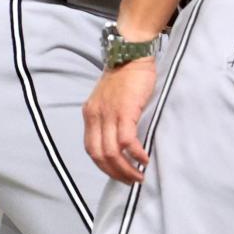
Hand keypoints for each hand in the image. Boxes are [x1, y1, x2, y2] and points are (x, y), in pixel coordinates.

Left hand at [83, 58, 156, 184]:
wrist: (132, 52)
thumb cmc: (125, 74)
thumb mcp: (109, 98)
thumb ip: (109, 117)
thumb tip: (120, 142)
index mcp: (90, 113)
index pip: (91, 149)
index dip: (104, 166)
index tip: (117, 174)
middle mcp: (95, 115)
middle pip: (99, 155)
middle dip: (114, 173)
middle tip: (130, 180)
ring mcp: (109, 114)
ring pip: (112, 152)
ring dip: (125, 169)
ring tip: (138, 175)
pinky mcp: (125, 110)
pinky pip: (127, 141)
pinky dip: (135, 154)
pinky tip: (144, 159)